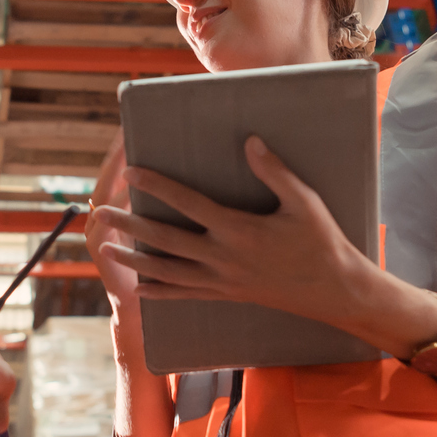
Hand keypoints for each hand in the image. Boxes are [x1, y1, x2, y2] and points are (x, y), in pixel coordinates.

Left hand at [94, 136, 436, 358]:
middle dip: (130, 225)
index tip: (132, 171)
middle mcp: (223, 259)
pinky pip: (185, 294)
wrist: (334, 291)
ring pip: (167, 270)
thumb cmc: (322, 241)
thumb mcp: (304, 201)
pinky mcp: (226, 295)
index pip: (188, 204)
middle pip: (165, 240)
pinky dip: (160, 291)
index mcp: (239, 231)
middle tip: (102, 212)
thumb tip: (249, 141)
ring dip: (135, 258)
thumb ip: (274, 171)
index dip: (158, 186)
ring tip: (106, 248)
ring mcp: (222, 281)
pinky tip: (139, 287)